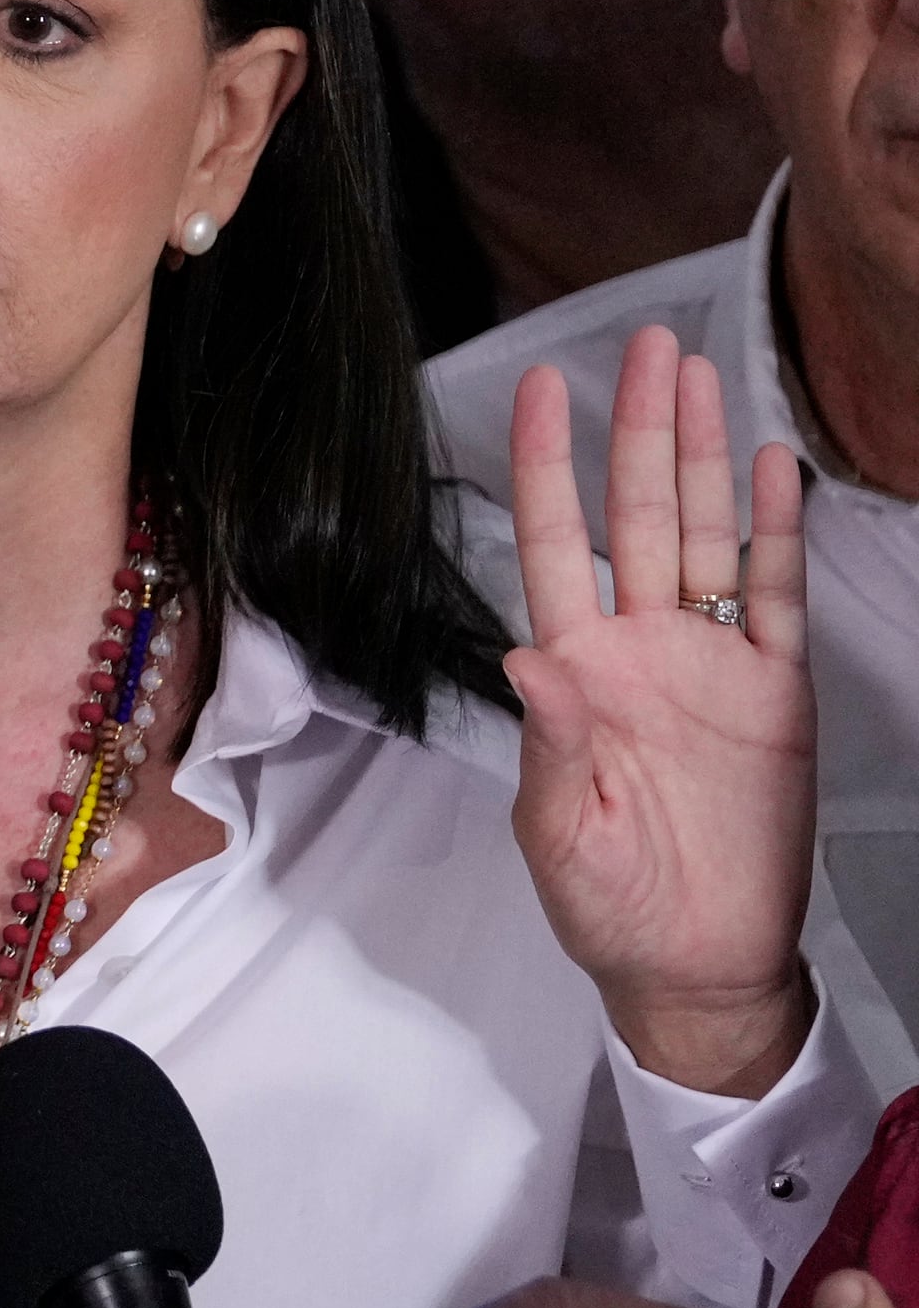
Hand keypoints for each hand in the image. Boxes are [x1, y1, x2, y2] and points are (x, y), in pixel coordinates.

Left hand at [508, 324, 815, 1097]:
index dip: (547, 465)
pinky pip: (776, 594)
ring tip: (696, 372)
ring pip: (703, 532)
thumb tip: (530, 662)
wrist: (697, 964)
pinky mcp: (775, 690)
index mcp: (576, 673)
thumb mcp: (563, 829)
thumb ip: (552, 743)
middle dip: (637, 426)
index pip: (551, 544)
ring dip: (700, 453)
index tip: (541, 388)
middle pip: (635, 514)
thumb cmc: (610, 904)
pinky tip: (773, 467)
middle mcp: (641, 648)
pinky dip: (776, 530)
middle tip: (645, 343)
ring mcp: (710, 662)